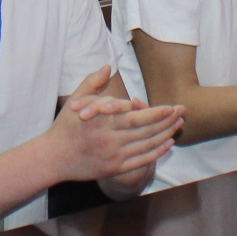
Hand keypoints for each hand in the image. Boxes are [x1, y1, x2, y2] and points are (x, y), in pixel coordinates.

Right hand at [46, 67, 182, 184]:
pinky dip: (157, 153)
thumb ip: (92, 82)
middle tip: (183, 112)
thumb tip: (107, 66)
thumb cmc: (65, 126)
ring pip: (146, 146)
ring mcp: (113, 156)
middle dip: (167, 121)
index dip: (156, 112)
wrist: (53, 157)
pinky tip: (167, 144)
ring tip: (179, 125)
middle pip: (146, 131)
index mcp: (102, 121)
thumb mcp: (75, 100)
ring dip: (166, 135)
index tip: (171, 106)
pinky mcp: (114, 169)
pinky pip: (141, 161)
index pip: (136, 117)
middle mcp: (110, 139)